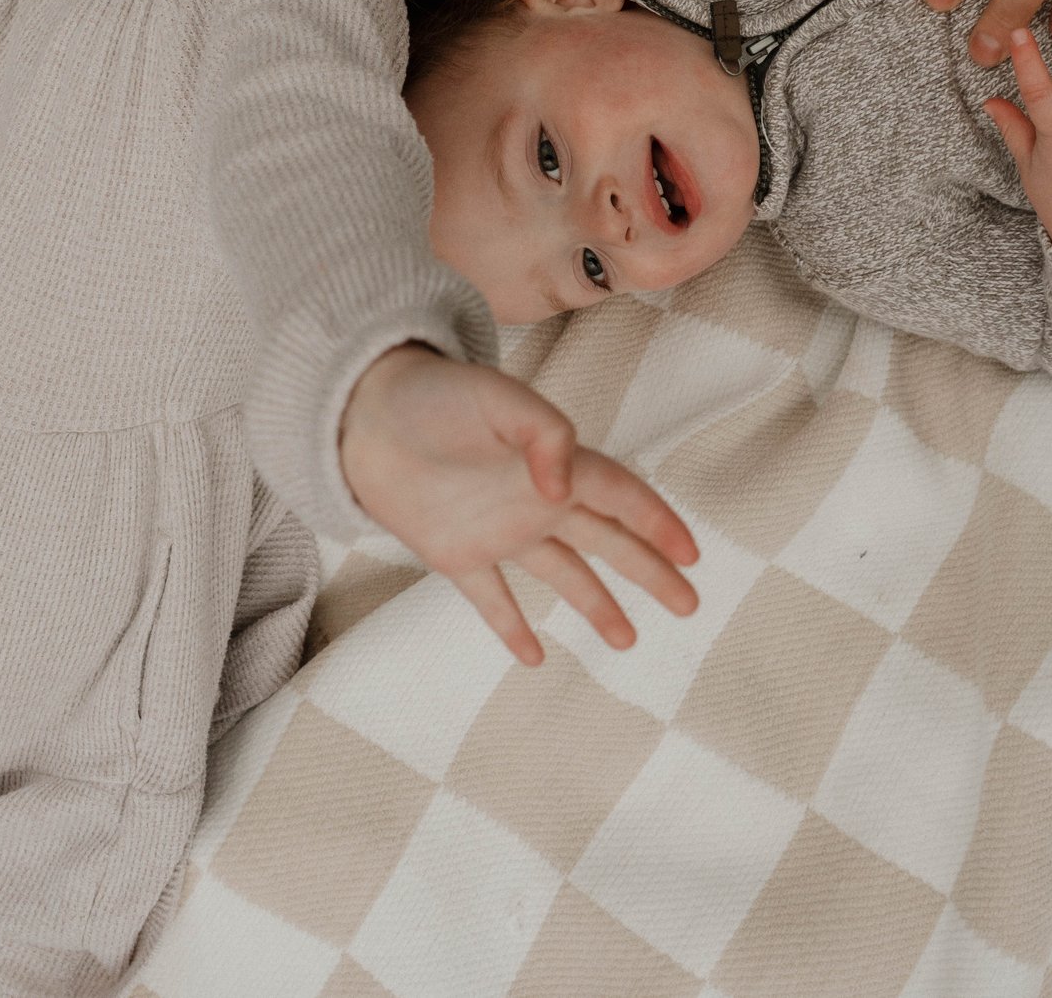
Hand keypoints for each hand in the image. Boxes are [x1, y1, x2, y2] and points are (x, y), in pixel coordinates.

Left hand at [339, 345, 698, 665]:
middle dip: (649, 571)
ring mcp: (498, 531)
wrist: (360, 414)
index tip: (691, 554)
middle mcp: (534, 501)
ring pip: (562, 574)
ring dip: (597, 604)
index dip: (657, 522)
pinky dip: (513, 627)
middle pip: (606, 541)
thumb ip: (544, 435)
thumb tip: (563, 489)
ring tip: (628, 639)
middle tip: (688, 604)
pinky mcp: (457, 554)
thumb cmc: (433, 394)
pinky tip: (533, 657)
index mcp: (553, 464)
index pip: (620, 496)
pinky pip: (492, 599)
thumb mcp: (498, 399)